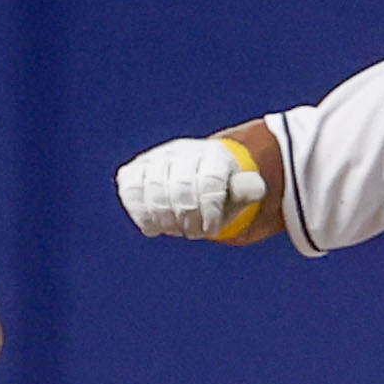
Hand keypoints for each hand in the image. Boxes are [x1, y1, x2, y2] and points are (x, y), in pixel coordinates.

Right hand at [116, 136, 264, 240]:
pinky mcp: (135, 169)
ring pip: (152, 189)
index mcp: (213, 154)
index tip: (213, 230)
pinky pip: (129, 189)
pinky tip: (153, 226)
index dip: (209, 213)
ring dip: (163, 219)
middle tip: (193, 232)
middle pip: (180, 188)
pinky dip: (140, 213)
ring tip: (175, 229)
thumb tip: (254, 188)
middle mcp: (183, 150)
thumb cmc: (219, 192)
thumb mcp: (238, 194)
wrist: (193, 177)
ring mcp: (156, 158)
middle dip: (187, 218)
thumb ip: (248, 191)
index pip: (208, 183)